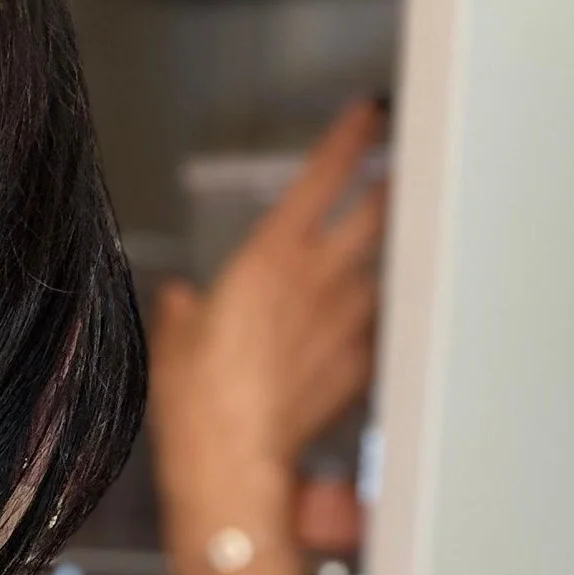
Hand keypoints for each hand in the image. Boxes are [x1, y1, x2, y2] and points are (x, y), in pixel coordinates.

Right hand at [149, 102, 387, 522]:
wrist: (233, 460)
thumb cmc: (199, 398)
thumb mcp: (175, 339)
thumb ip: (184, 309)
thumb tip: (180, 301)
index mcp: (271, 255)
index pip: (323, 177)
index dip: (351, 138)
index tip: (370, 114)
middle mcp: (320, 279)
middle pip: (377, 212)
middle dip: (390, 187)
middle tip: (398, 172)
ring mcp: (349, 321)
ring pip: (378, 272)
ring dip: (372, 267)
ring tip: (356, 273)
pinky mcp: (361, 364)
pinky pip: (371, 332)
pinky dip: (360, 330)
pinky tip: (339, 345)